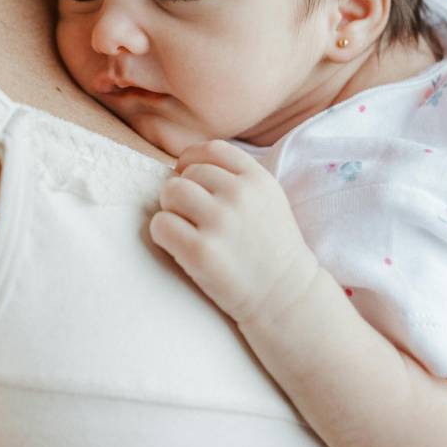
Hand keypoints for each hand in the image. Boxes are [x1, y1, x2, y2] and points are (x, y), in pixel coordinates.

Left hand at [149, 140, 318, 324]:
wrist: (285, 297)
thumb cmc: (270, 248)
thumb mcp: (268, 198)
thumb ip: (236, 177)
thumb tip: (183, 164)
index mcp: (258, 178)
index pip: (211, 149)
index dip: (193, 161)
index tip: (190, 180)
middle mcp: (239, 195)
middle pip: (186, 173)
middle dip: (183, 192)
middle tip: (193, 218)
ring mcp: (220, 222)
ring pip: (169, 193)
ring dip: (170, 210)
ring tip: (186, 230)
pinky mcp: (200, 251)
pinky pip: (160, 225)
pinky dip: (163, 234)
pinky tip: (179, 246)